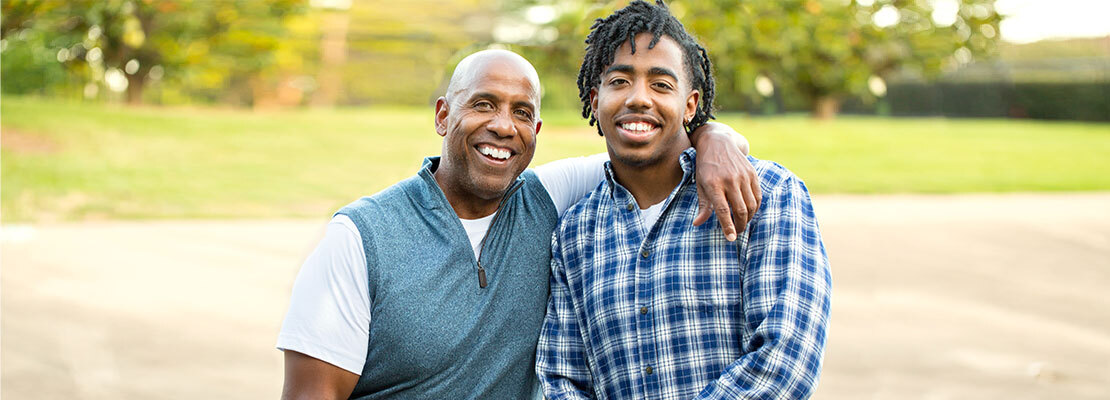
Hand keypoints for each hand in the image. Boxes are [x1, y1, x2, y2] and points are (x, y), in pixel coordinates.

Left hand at [689, 121, 760, 240]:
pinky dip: (755, 207)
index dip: (728, 226)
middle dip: (740, 226)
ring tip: (742, 223)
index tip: (731, 238)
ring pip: (751, 205)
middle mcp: (730, 180)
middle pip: (740, 210)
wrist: (718, 143)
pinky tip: (749, 212)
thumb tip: (697, 224)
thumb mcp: (700, 184)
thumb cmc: (706, 167)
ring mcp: (743, 176)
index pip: (723, 210)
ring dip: (748, 218)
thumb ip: (703, 205)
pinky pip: (758, 196)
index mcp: (714, 184)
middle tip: (736, 232)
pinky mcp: (752, 173)